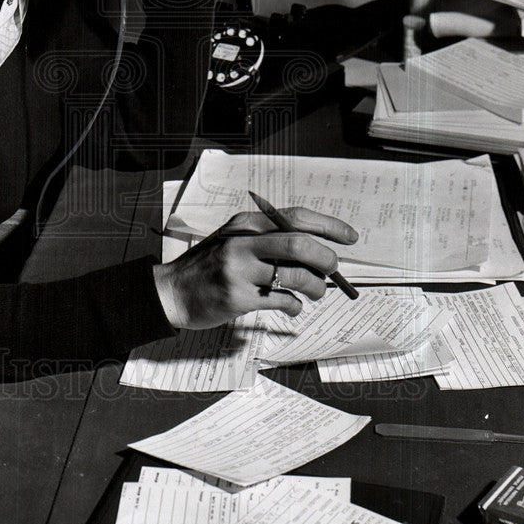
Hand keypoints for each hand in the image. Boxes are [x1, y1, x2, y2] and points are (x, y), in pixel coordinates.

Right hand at [152, 207, 358, 329]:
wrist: (172, 291)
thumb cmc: (209, 265)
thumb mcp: (235, 241)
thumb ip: (268, 239)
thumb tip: (317, 249)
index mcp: (246, 224)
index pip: (295, 217)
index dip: (328, 226)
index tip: (350, 237)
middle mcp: (243, 243)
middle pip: (299, 244)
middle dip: (326, 258)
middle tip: (333, 269)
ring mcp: (239, 271)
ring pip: (295, 276)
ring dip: (316, 286)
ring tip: (317, 292)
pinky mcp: (238, 298)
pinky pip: (281, 301)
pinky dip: (295, 305)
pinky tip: (293, 305)